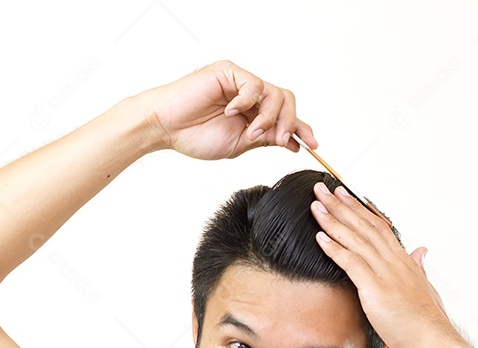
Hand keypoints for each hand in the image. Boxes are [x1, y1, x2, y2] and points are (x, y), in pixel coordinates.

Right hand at [140, 60, 317, 159]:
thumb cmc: (193, 136)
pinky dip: (246, 101)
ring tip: (250, 133)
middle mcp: (250, 95)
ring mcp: (240, 82)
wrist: (165, 127)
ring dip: (268, 117)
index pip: (285, 116)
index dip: (301, 129)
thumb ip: (264, 139)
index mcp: (253, 113)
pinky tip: (230, 112)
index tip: (312, 146)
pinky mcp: (229, 72)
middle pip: (287, 100)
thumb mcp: (238, 144)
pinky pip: (253, 84)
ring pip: (274, 93)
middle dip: (290, 122)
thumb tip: (292, 142)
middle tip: (281, 140)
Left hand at [309, 182, 465, 347]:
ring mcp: (386, 273)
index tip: (344, 194)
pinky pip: (351, 263)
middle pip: (364, 225)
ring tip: (315, 204)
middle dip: (341, 205)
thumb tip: (421, 251)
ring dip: (333, 220)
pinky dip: (335, 248)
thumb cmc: (427, 322)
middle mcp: (395, 261)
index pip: (379, 226)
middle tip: (321, 188)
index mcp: (404, 260)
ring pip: (355, 238)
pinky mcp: (376, 289)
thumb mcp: (424, 288)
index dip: (359, 209)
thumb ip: (418, 268)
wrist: (434, 342)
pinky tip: (320, 237)